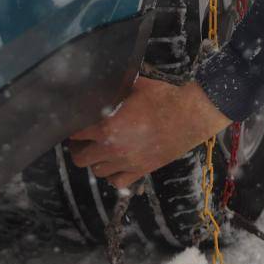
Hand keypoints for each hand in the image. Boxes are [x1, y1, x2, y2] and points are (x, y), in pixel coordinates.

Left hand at [68, 77, 231, 188]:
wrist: (190, 116)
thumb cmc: (164, 98)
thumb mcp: (134, 86)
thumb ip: (114, 87)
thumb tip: (102, 81)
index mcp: (107, 125)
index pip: (75, 134)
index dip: (72, 129)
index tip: (74, 125)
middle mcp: (113, 147)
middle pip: (80, 158)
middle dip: (78, 148)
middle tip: (83, 140)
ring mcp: (126, 162)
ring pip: (97, 171)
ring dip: (95, 161)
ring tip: (100, 150)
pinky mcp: (141, 170)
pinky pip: (117, 182)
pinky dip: (113, 175)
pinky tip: (116, 163)